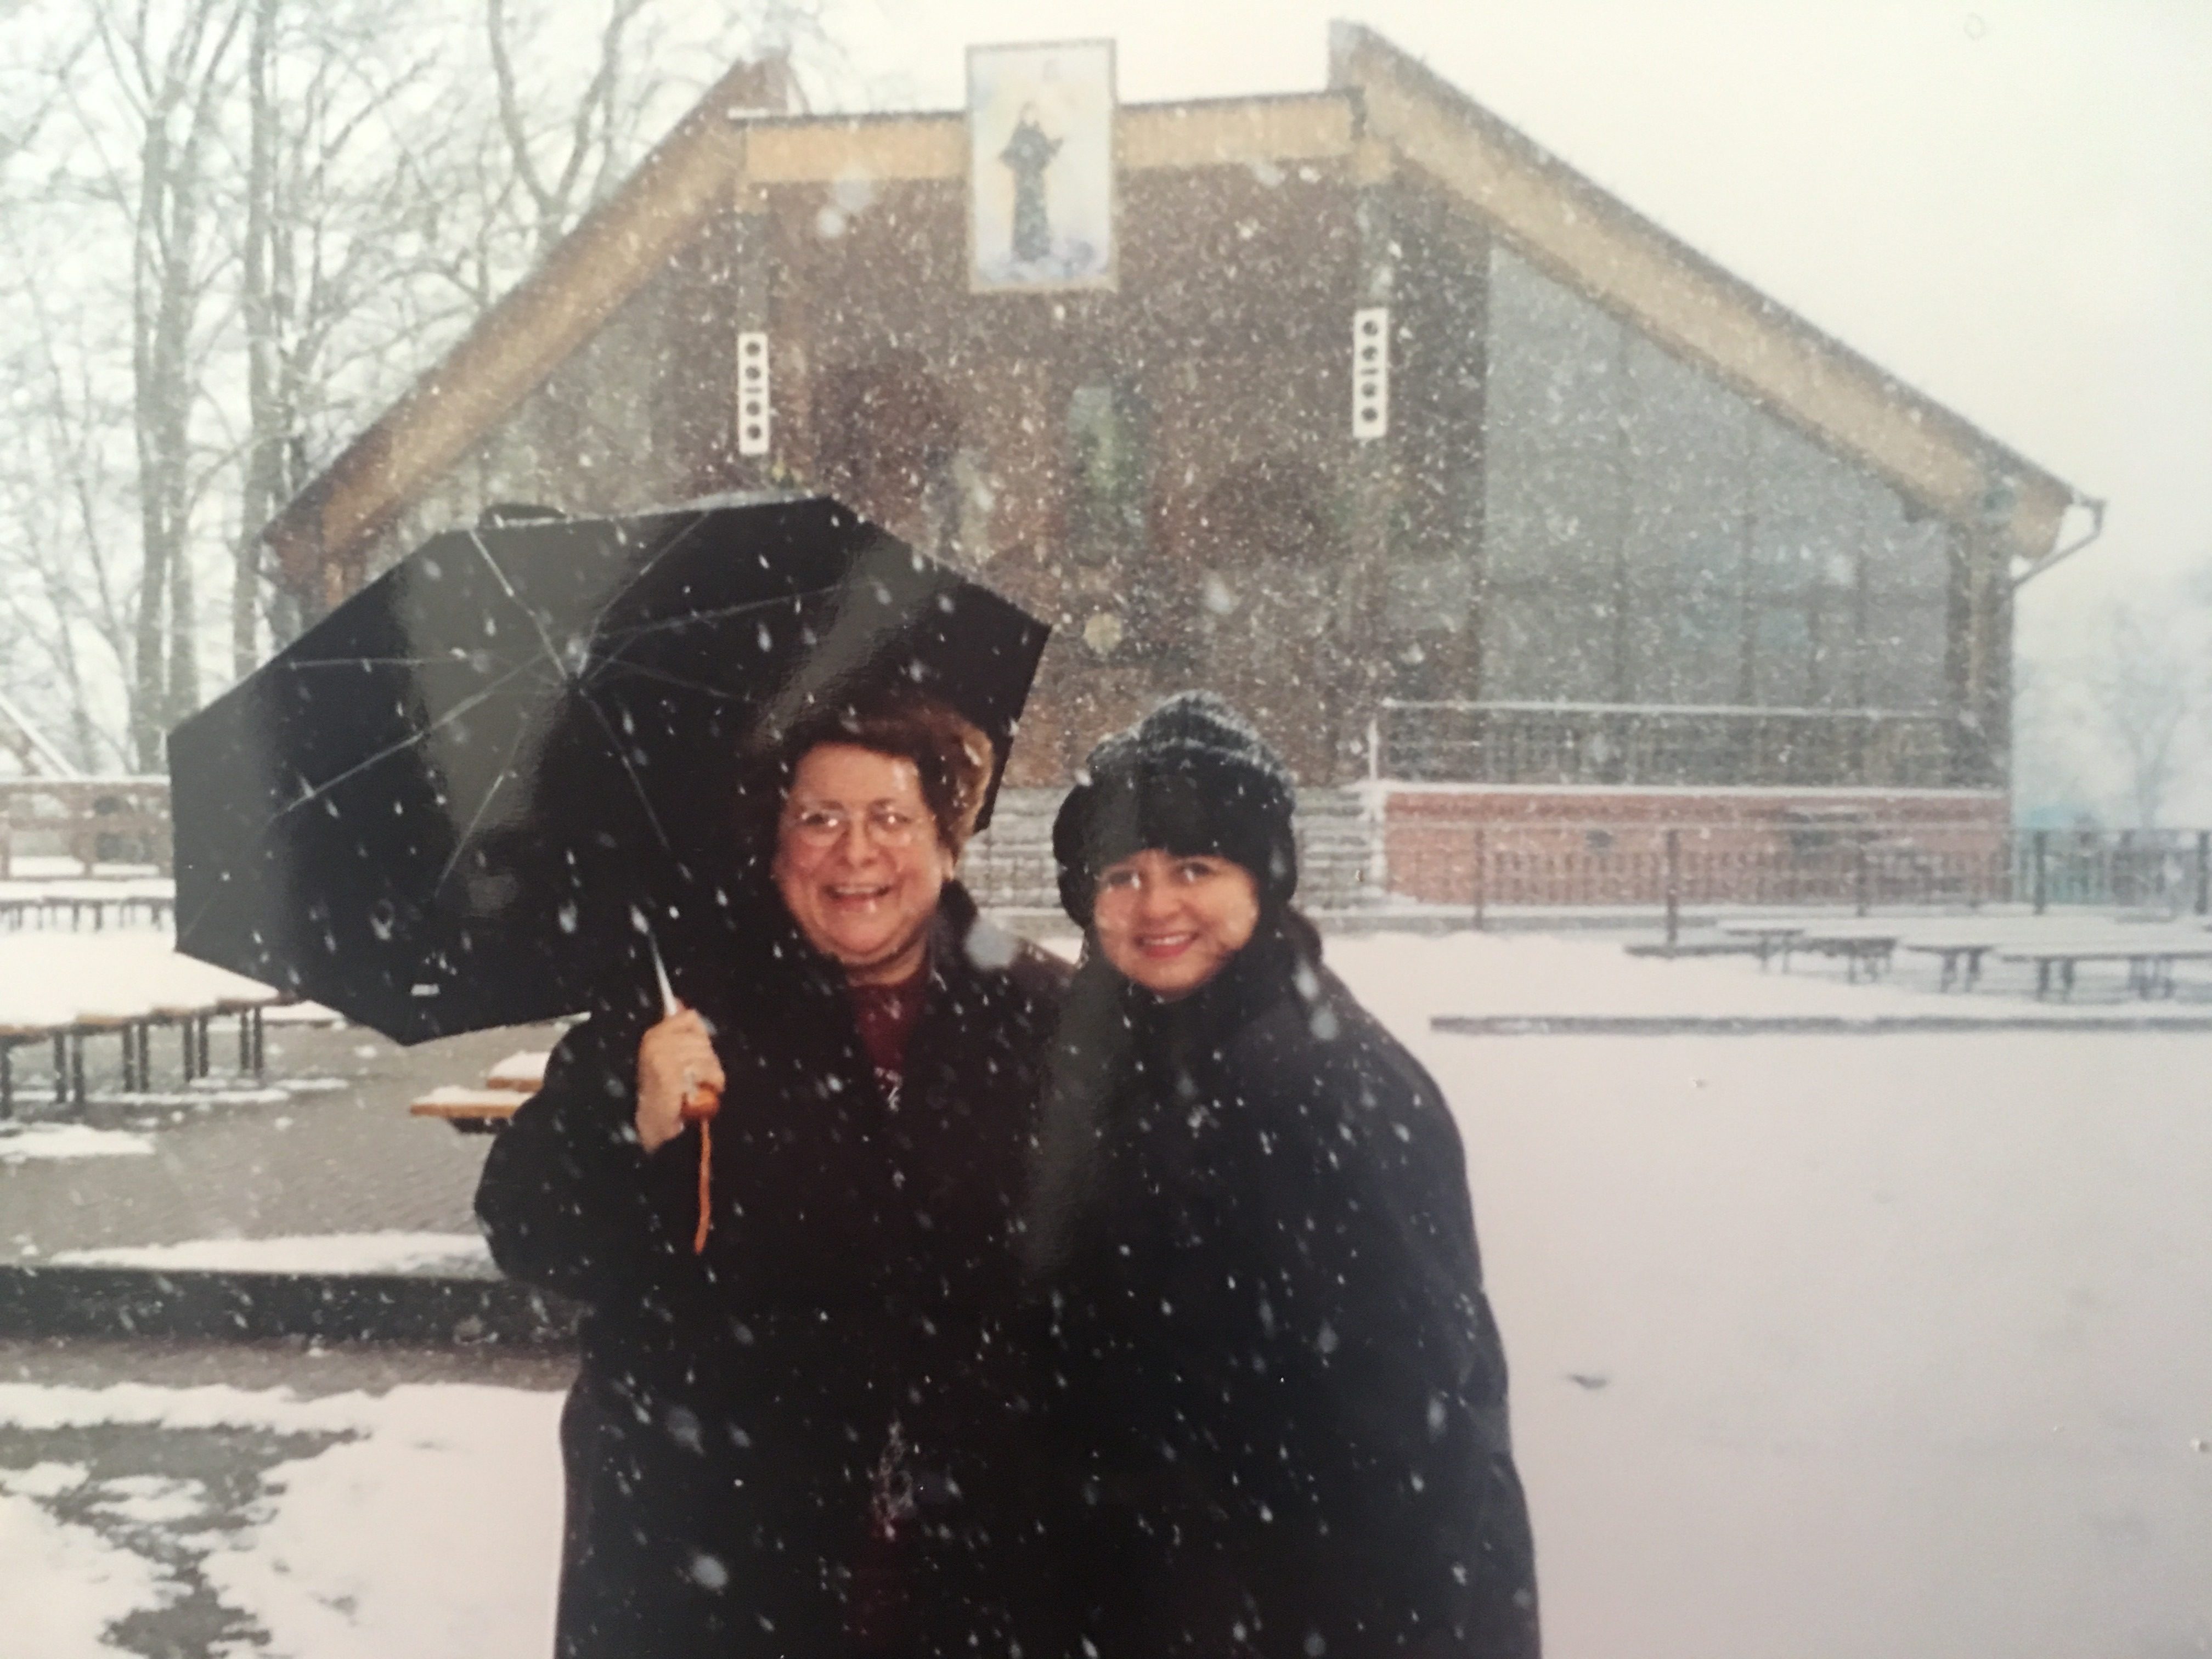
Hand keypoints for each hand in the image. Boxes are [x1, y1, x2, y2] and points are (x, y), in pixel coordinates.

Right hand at [635, 1005, 722, 1153]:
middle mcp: (655, 1042)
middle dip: (707, 1058)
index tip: (697, 1053)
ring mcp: (662, 1058)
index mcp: (654, 1035)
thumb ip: (678, 1031)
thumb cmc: (665, 1091)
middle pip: (701, 1037)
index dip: (700, 1036)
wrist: (655, 1123)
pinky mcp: (672, 1075)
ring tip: (700, 1085)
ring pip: (706, 1054)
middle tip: (698, 1076)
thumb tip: (680, 1004)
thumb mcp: (669, 1057)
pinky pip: (707, 1070)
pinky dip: (711, 1082)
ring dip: (710, 1073)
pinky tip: (702, 1091)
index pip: (689, 1018)